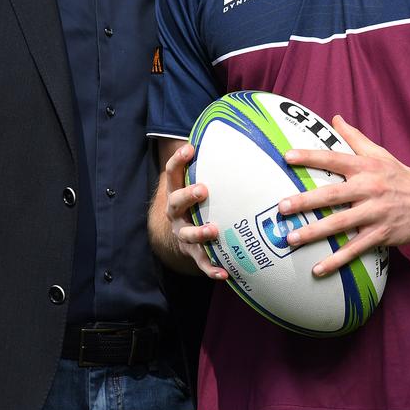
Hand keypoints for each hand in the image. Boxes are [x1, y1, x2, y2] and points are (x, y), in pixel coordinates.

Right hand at [164, 143, 227, 279]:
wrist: (180, 238)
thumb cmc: (197, 203)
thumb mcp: (197, 185)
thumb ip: (211, 167)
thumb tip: (236, 136)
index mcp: (176, 192)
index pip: (172, 173)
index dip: (178, 160)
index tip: (190, 148)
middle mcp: (175, 213)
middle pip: (175, 202)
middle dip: (188, 195)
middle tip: (203, 189)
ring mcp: (183, 234)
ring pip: (187, 234)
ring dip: (199, 232)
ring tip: (213, 230)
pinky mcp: (193, 254)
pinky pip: (201, 263)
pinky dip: (212, 269)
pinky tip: (225, 273)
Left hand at [278, 116, 409, 275]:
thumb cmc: (399, 175)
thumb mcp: (379, 153)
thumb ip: (354, 137)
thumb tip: (335, 118)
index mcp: (366, 167)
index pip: (334, 159)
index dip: (311, 157)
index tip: (287, 156)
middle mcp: (369, 189)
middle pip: (333, 194)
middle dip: (306, 201)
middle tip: (282, 206)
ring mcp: (375, 213)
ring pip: (341, 224)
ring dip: (315, 232)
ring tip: (291, 238)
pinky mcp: (381, 235)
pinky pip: (355, 249)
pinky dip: (336, 260)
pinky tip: (317, 269)